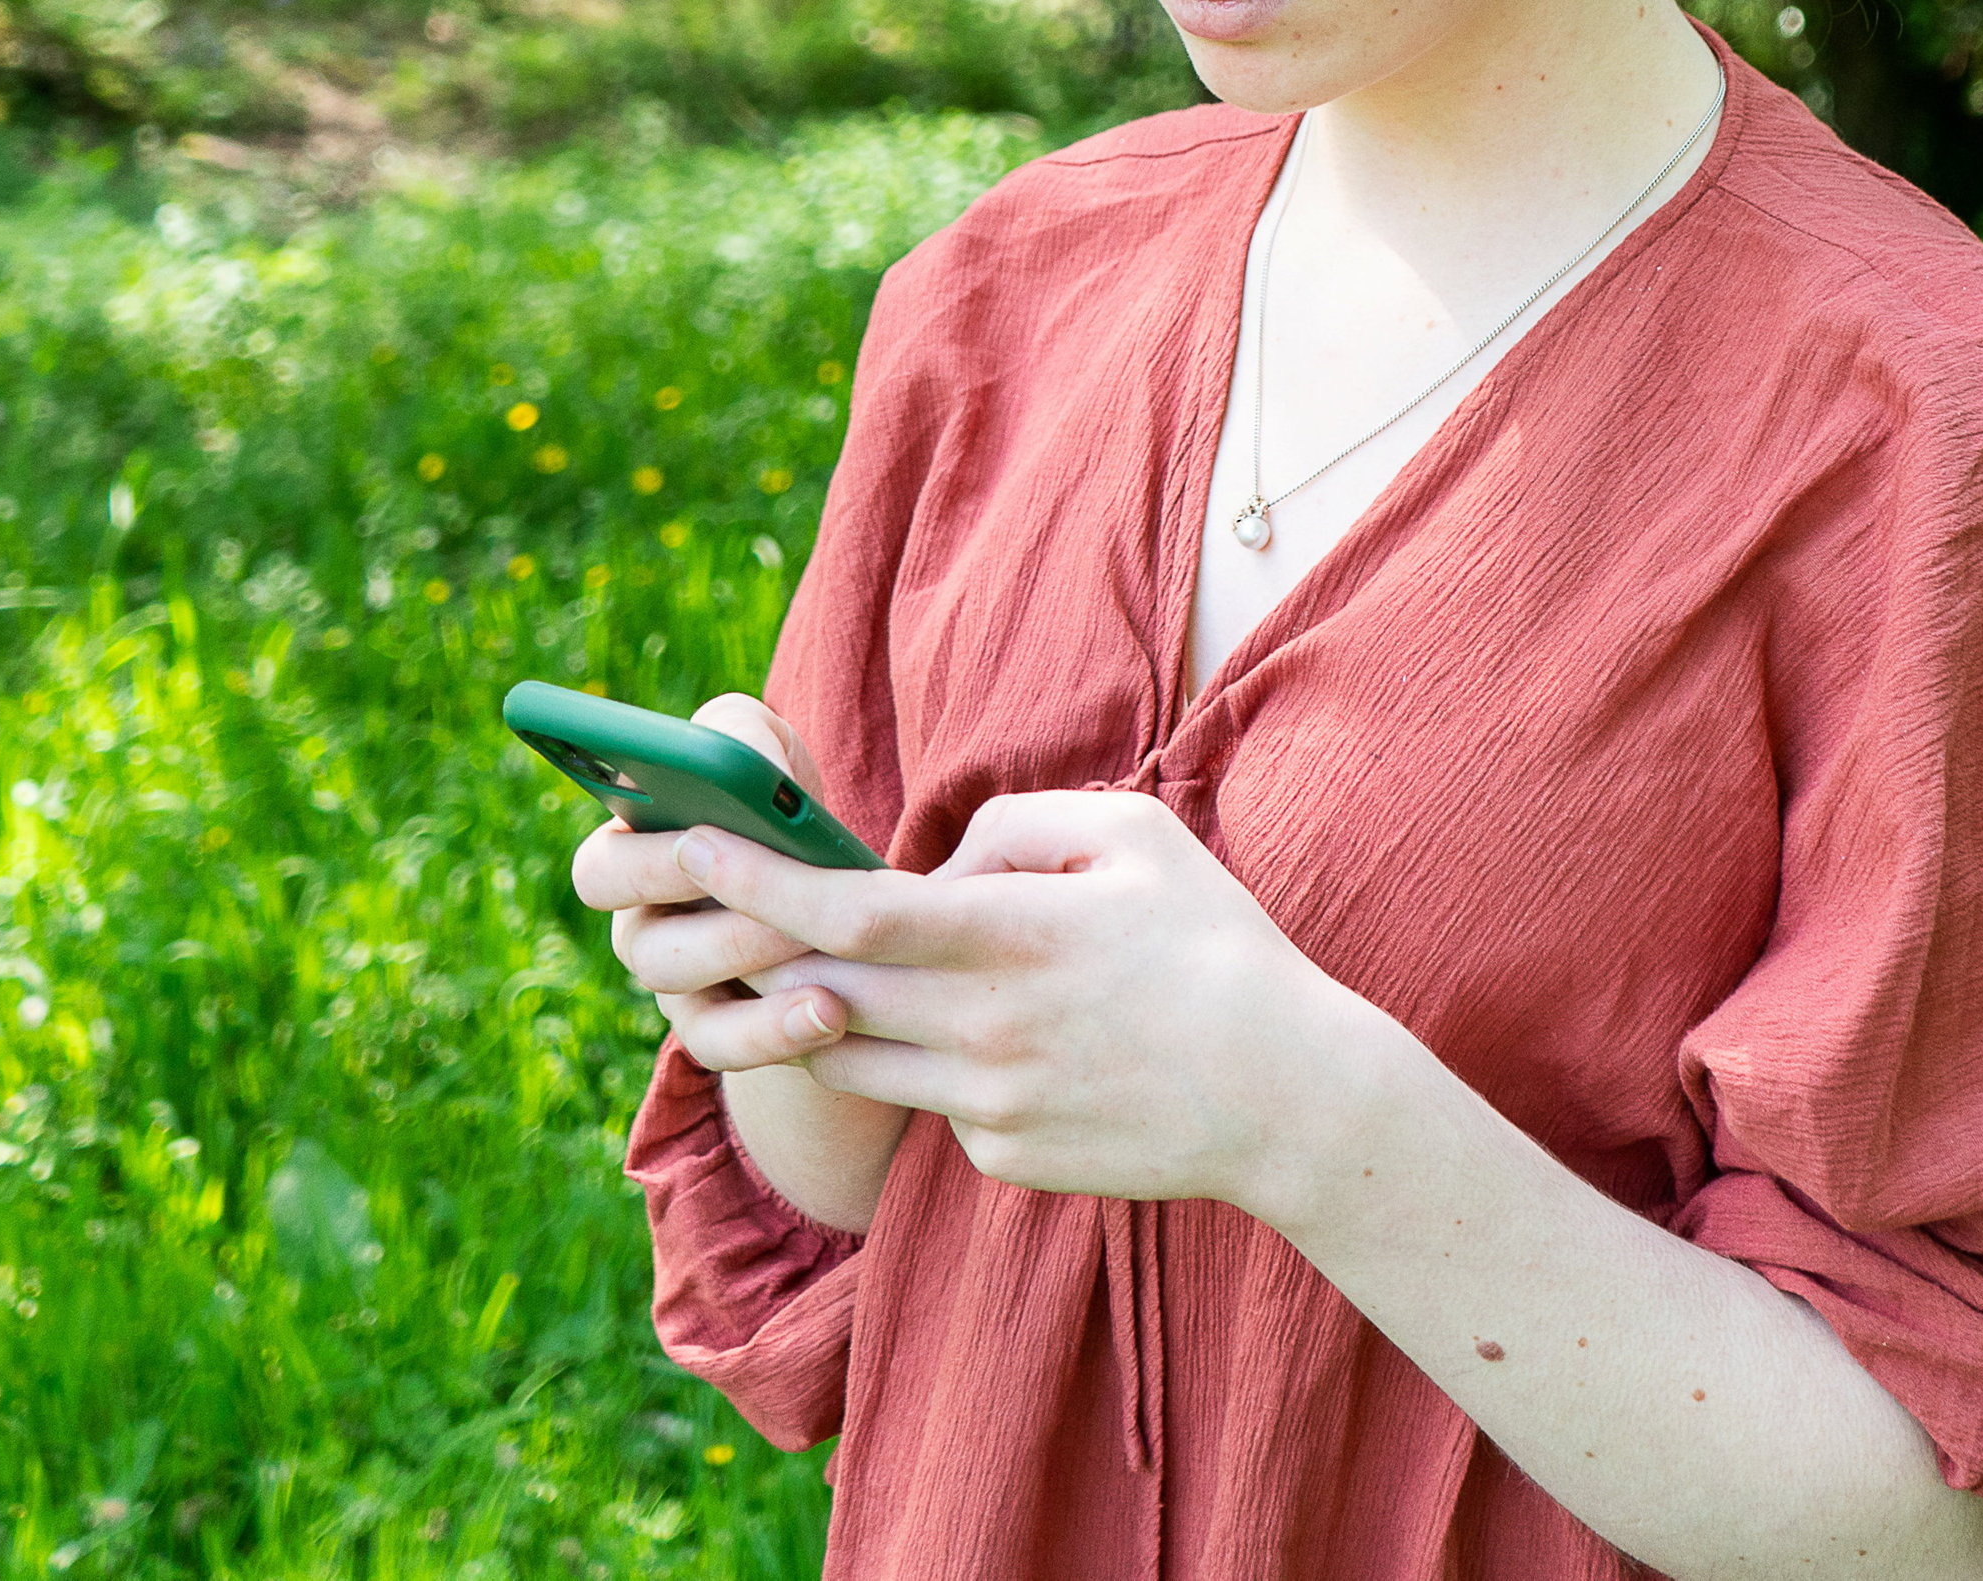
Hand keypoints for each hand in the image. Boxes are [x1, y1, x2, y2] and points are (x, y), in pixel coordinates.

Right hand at [571, 694, 858, 1069]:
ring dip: (754, 969)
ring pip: (687, 1002)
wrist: (836, 890)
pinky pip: (728, 1050)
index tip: (696, 839)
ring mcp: (679, 990)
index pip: (598, 874)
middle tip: (777, 900)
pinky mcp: (723, 1033)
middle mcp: (642, 928)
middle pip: (640, 946)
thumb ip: (741, 738)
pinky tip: (832, 1012)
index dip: (641, 864)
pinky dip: (776, 1034)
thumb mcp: (764, 751)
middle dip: (711, 921)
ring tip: (815, 944)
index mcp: (631, 858)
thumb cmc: (779, 805)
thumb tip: (747, 766)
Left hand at [678, 787, 1396, 1215]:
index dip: (756, 880)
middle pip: (822, 992)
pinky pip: (928, 1104)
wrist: (1288, 1096)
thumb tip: (931, 865)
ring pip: (852, 1060)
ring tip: (841, 971)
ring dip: (824, 1014)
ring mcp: (989, 1104)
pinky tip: (1004, 1045)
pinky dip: (931, 1064)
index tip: (693, 846)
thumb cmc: (1213, 944)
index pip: (848, 909)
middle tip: (721, 911)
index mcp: (1015, 935)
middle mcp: (986, 1027)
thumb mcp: (1135, 833)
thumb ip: (1013, 825)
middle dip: (759, 950)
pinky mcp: (1002, 1158)